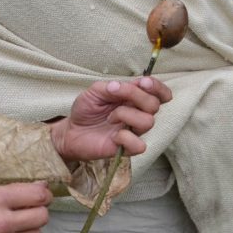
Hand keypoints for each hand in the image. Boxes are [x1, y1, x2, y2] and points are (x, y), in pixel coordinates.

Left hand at [50, 77, 171, 162]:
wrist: (72, 131)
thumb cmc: (86, 110)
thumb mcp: (95, 91)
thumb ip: (110, 86)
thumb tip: (120, 86)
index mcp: (135, 98)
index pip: (160, 93)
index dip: (157, 87)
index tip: (142, 83)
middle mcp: (138, 114)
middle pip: (154, 105)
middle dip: (136, 96)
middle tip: (114, 94)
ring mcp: (134, 131)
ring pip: (148, 122)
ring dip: (126, 115)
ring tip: (110, 117)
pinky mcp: (127, 149)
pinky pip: (139, 145)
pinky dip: (126, 138)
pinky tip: (114, 136)